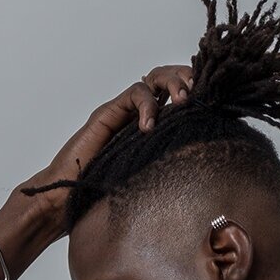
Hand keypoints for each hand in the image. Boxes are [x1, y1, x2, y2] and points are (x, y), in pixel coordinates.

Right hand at [20, 63, 194, 206]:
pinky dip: (147, 104)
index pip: (178, 98)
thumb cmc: (103, 197)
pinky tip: (149, 125)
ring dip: (173, 82)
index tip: (216, 100)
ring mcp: (122, 113)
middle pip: (169, 80)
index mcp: (151, 131)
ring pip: (154, 79)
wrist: (64, 200)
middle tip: (200, 92)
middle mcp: (138, 117)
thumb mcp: (151, 179)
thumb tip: (208, 166)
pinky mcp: (108, 114)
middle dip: (188, 79)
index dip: (197, 93)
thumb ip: (171, 165)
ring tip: (183, 100)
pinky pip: (134, 94)